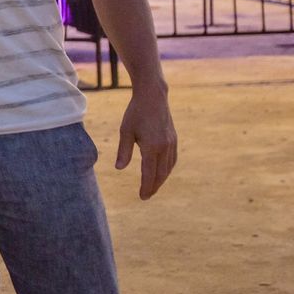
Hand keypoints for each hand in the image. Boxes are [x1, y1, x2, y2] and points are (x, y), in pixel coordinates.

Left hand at [115, 84, 177, 199]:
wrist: (153, 96)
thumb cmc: (136, 113)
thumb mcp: (125, 131)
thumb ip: (124, 151)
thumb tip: (120, 168)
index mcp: (152, 147)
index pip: (149, 173)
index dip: (146, 186)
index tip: (142, 197)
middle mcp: (164, 147)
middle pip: (160, 174)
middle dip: (154, 186)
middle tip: (146, 196)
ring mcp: (171, 143)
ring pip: (168, 168)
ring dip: (161, 179)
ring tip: (152, 187)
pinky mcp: (174, 139)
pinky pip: (172, 159)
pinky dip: (167, 169)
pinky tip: (161, 172)